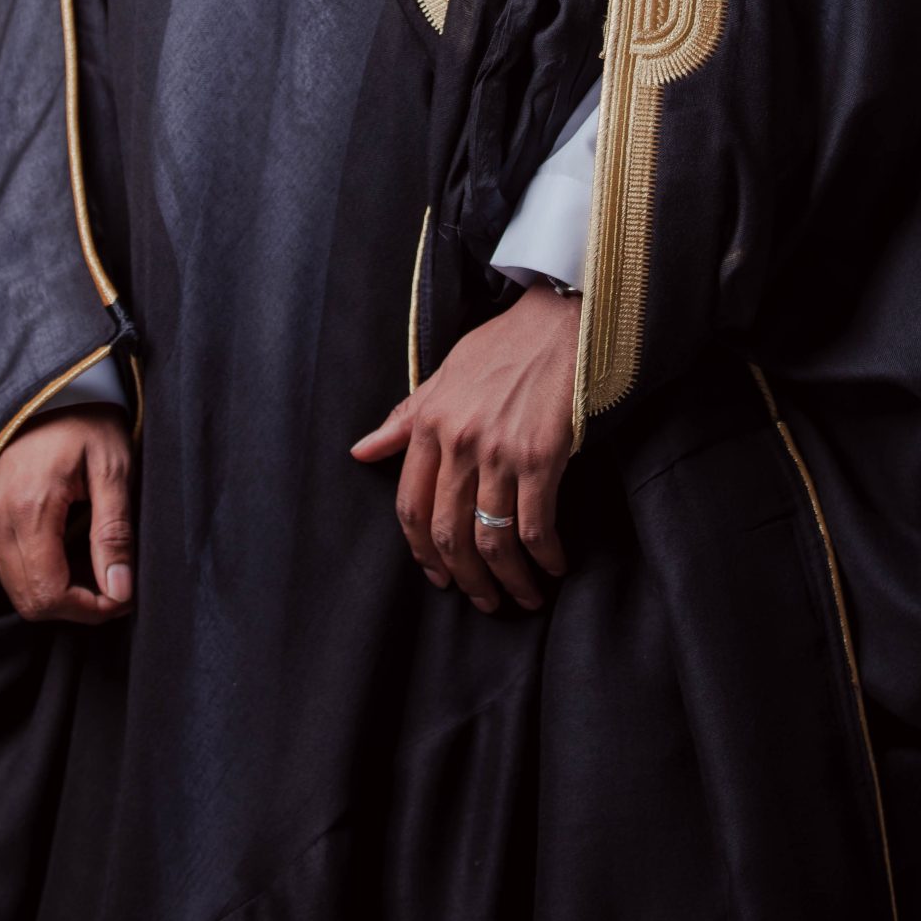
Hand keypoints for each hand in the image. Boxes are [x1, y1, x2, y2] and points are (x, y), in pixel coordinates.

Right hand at [0, 404, 136, 622]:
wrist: (55, 387)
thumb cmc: (89, 422)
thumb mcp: (114, 469)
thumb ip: (114, 533)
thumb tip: (119, 591)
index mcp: (30, 507)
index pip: (48, 592)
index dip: (88, 609)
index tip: (122, 597)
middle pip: (29, 600)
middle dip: (75, 608)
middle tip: (115, 590)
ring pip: (16, 588)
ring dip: (58, 595)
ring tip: (98, 574)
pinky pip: (8, 567)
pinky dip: (40, 577)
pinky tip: (72, 560)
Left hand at [350, 283, 580, 612]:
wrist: (559, 320)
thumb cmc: (504, 346)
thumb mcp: (443, 376)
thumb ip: (404, 420)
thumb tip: (360, 451)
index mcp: (430, 424)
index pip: (411, 506)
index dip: (421, 551)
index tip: (438, 575)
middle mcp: (459, 443)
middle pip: (449, 534)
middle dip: (465, 580)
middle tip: (481, 600)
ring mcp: (500, 452)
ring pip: (491, 540)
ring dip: (507, 581)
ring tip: (521, 597)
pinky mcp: (540, 457)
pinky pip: (535, 526)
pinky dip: (544, 557)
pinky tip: (554, 567)